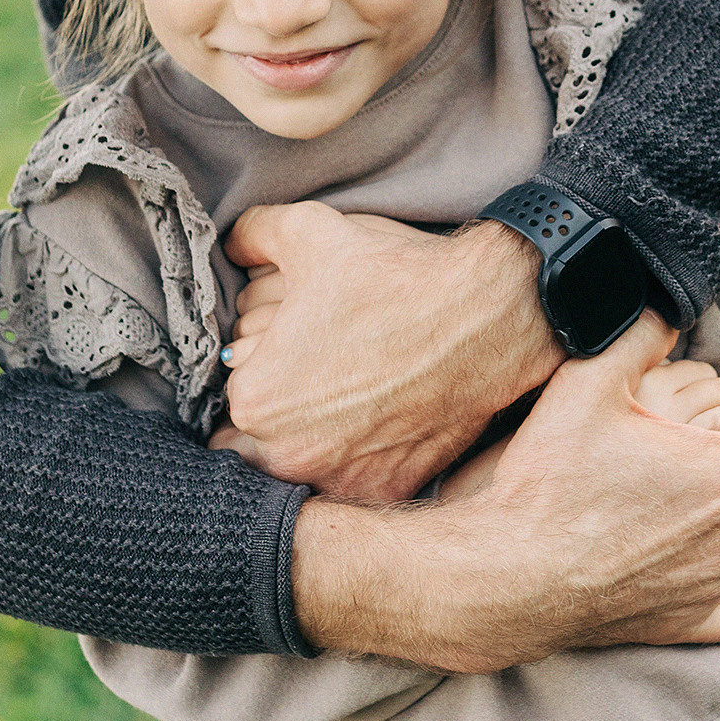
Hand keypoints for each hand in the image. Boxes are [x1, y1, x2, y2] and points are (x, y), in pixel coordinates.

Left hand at [217, 203, 562, 501]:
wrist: (485, 315)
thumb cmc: (393, 276)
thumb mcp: (308, 231)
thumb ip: (253, 234)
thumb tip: (234, 246)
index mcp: (257, 399)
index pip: (237, 390)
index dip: (263, 362)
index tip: (291, 347)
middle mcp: (290, 455)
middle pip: (262, 434)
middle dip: (283, 405)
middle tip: (321, 369)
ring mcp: (341, 479)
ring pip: (306, 462)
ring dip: (315, 438)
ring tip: (351, 392)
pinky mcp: (388, 490)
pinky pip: (356, 478)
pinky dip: (363, 455)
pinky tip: (384, 413)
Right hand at [290, 314, 719, 672]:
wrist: (506, 569)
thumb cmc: (546, 477)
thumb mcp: (584, 382)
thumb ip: (635, 333)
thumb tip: (665, 303)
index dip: (712, 407)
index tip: (673, 411)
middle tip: (672, 447)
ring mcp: (713, 582)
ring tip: (703, 500)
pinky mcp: (688, 623)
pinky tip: (706, 565)